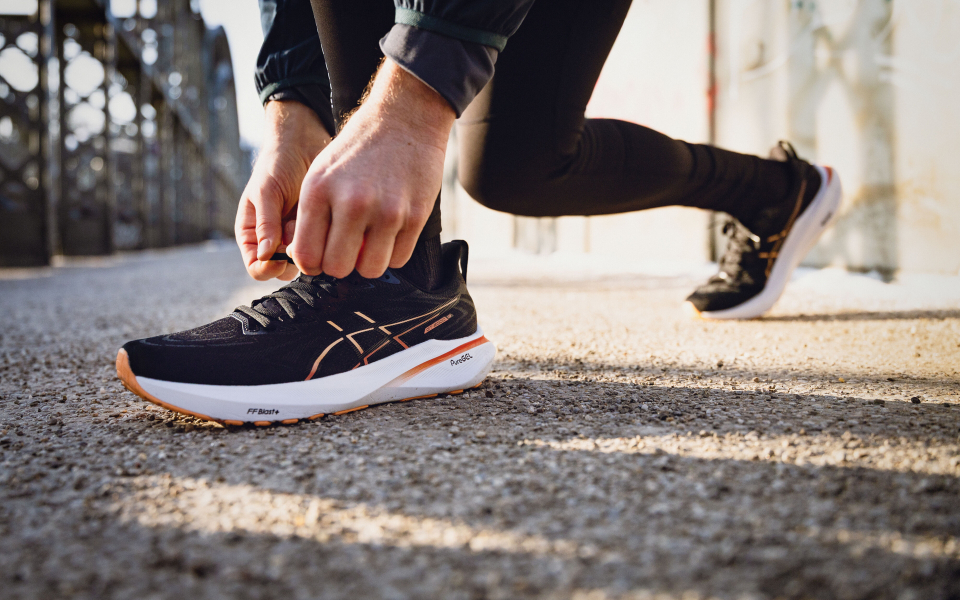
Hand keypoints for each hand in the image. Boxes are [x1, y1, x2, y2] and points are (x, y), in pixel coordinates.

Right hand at [235, 101, 330, 280]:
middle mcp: (274, 239)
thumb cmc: (277, 164)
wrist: (303, 144)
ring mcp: (296, 235)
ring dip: (309, 244)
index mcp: (252, 233)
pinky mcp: (318, 229)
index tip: (282, 257)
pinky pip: (322, 246)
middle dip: (292, 255)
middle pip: (282, 268)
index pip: (256, 266)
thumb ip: (265, 224)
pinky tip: (324, 216)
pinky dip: (324, 236)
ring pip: (304, 259)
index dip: (267, 268)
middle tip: (297, 231)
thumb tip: (265, 256)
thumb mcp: (266, 191)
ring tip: (309, 217)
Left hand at [287, 59, 455, 278]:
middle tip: (347, 247)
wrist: (405, 118)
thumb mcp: (321, 173)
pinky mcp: (415, 216)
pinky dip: (393, 252)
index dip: (313, 264)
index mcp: (319, 191)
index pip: (307, 255)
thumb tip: (307, 260)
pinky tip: (390, 230)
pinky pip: (398, 259)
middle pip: (338, 268)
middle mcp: (352, 203)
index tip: (321, 255)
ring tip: (370, 239)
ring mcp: (387, 211)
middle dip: (341, 264)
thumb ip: (311, 216)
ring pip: (370, 270)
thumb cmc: (359, 149)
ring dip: (368, 262)